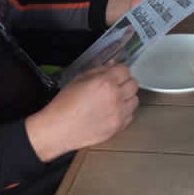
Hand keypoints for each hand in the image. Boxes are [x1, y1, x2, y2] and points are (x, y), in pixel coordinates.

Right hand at [24, 63, 138, 161]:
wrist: (59, 129)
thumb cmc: (65, 103)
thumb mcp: (79, 79)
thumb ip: (99, 70)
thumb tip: (112, 65)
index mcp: (105, 82)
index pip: (125, 70)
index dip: (119, 71)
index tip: (114, 74)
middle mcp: (116, 97)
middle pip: (134, 84)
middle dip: (125, 83)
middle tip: (114, 87)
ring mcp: (119, 114)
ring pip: (135, 100)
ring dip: (127, 98)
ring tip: (114, 101)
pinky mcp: (118, 127)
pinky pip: (130, 116)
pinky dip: (124, 113)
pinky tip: (112, 113)